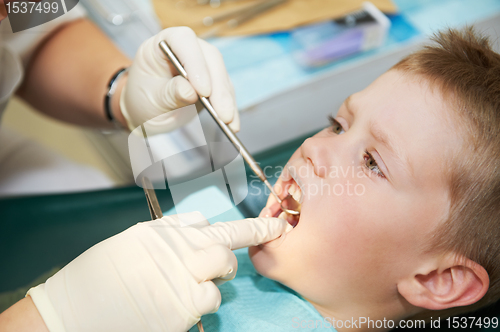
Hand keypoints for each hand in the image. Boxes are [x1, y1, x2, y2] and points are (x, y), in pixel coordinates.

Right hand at [28, 212, 287, 331]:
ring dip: (212, 282)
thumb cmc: (98, 277)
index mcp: (165, 232)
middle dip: (233, 253)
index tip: (274, 224)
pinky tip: (178, 305)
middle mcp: (177, 249)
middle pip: (227, 244)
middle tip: (224, 264)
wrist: (72, 311)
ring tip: (189, 288)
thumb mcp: (133, 241)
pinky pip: (209, 301)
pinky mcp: (182, 307)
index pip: (215, 223)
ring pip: (221, 274)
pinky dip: (200, 303)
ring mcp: (182, 277)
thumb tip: (197, 225)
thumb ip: (170, 231)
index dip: (251, 226)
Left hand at [119, 27, 238, 134]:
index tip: (203, 91)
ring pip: (222, 76)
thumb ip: (169, 93)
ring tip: (228, 123)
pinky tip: (232, 124)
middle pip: (210, 58)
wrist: (146, 112)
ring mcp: (203, 65)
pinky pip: (225, 92)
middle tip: (222, 114)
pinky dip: (229, 108)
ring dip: (227, 100)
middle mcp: (186, 49)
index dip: (196, 63)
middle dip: (218, 88)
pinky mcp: (213, 82)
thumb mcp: (150, 98)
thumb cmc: (142, 99)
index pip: (184, 41)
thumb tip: (190, 92)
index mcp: (163, 43)